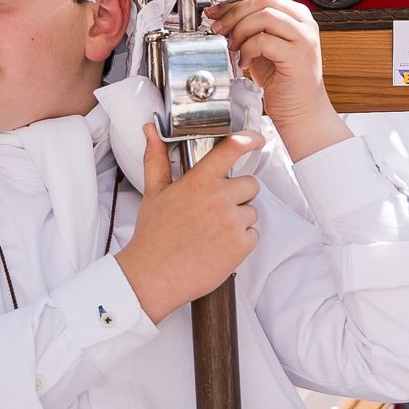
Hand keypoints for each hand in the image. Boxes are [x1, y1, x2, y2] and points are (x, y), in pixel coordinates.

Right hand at [116, 124, 260, 317]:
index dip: (249, 140)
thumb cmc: (153, 235)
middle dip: (238, 195)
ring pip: (252, 211)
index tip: (257, 139)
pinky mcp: (240, 245)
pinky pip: (253, 235)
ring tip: (213, 232)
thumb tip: (150, 131)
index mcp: (198, 181)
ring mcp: (231, 222)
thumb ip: (157, 159)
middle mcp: (218, 198)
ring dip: (239, 220)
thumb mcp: (154, 193)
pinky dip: (241, 242)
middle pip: (250, 183)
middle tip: (216, 210)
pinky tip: (219, 246)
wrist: (153, 276)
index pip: (231, 149)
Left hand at [212, 0, 340, 155]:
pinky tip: (245, 63)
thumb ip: (248, 30)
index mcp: (297, 17)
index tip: (216, 11)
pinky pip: (264, 41)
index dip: (235, 1)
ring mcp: (304, 39)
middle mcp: (304, 24)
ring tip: (234, 48)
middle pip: (263, 1)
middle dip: (234, 13)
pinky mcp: (298, 56)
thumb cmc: (283, 81)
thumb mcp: (262, 48)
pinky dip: (248, 49)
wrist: (301, 111)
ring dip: (240, 31)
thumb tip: (221, 16)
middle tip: (218, 29)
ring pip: (264, 16)